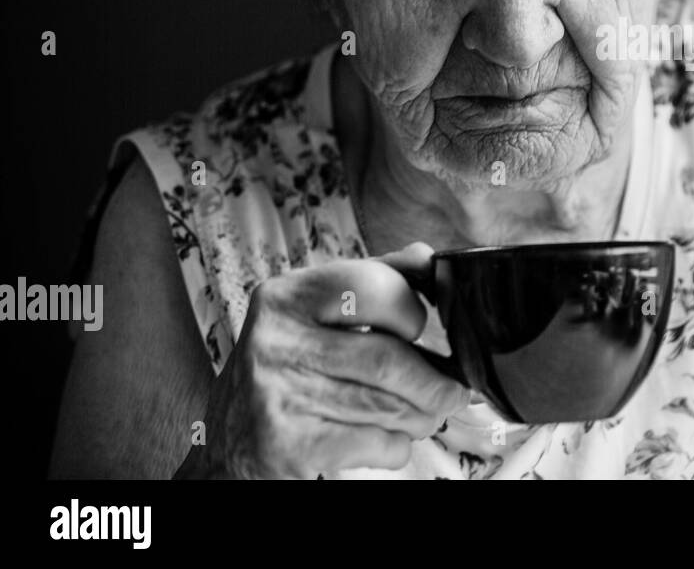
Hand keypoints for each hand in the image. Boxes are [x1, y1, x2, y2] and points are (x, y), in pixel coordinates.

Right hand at [177, 242, 466, 478]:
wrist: (230, 443)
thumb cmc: (288, 366)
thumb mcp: (316, 310)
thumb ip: (374, 278)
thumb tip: (429, 258)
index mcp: (287, 295)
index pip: (373, 286)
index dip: (411, 310)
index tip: (420, 330)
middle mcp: (276, 341)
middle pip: (387, 359)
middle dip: (434, 383)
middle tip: (450, 392)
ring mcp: (278, 396)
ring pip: (386, 406)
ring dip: (423, 415)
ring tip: (428, 414)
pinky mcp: (288, 446)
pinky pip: (374, 444)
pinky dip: (398, 446)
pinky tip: (390, 439)